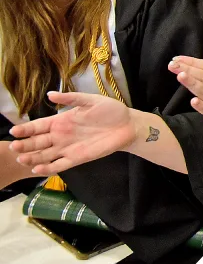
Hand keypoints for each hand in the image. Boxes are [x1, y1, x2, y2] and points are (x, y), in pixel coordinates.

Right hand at [8, 92, 137, 175]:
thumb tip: (50, 94)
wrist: (127, 125)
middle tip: (14, 147)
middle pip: (37, 142)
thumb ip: (71, 98)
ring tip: (22, 159)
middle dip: (25, 145)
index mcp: (61, 121)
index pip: (38, 126)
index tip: (13, 131)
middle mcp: (60, 136)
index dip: (26, 129)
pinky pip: (59, 165)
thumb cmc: (110, 111)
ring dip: (32, 158)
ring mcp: (67, 148)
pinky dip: (48, 168)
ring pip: (44, 155)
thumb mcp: (90, 100)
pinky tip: (37, 168)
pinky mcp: (77, 158)